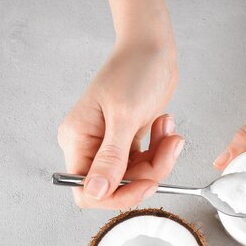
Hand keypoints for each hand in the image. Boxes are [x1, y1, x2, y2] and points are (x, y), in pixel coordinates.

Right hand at [58, 41, 181, 208]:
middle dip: (147, 173)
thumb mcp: (124, 116)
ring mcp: (109, 145)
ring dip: (159, 160)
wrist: (151, 49)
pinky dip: (159, 151)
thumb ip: (111, 158)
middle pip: (116, 186)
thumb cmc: (134, 70)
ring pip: (135, 176)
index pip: (86, 190)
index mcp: (77, 139)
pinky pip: (145, 163)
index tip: (144, 185)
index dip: (116, 196)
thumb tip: (95, 191)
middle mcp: (89, 145)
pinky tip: (164, 128)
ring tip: (168, 133)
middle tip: (166, 151)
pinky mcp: (127, 142)